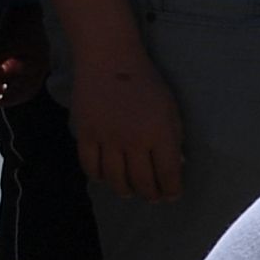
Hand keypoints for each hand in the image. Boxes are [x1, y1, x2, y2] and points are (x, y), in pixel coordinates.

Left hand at [0, 5, 47, 108]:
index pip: (22, 93)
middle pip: (16, 87)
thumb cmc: (23, 21)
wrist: (29, 0)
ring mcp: (28, 59)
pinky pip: (7, 65)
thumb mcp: (5, 41)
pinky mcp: (21, 51)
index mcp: (37, 68)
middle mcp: (35, 66)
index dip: (4, 100)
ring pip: (10, 76)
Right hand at [69, 41, 186, 201]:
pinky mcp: (85, 134)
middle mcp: (134, 141)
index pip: (168, 174)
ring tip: (130, 193)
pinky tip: (106, 179)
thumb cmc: (147, 84)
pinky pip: (90, 165)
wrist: (110, 61)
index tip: (172, 196)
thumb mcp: (171, 110)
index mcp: (160, 134)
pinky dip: (98, 177)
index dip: (171, 190)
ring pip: (115, 178)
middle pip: (142, 181)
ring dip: (124, 190)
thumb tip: (175, 167)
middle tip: (153, 198)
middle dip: (150, 194)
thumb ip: (174, 139)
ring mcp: (107, 139)